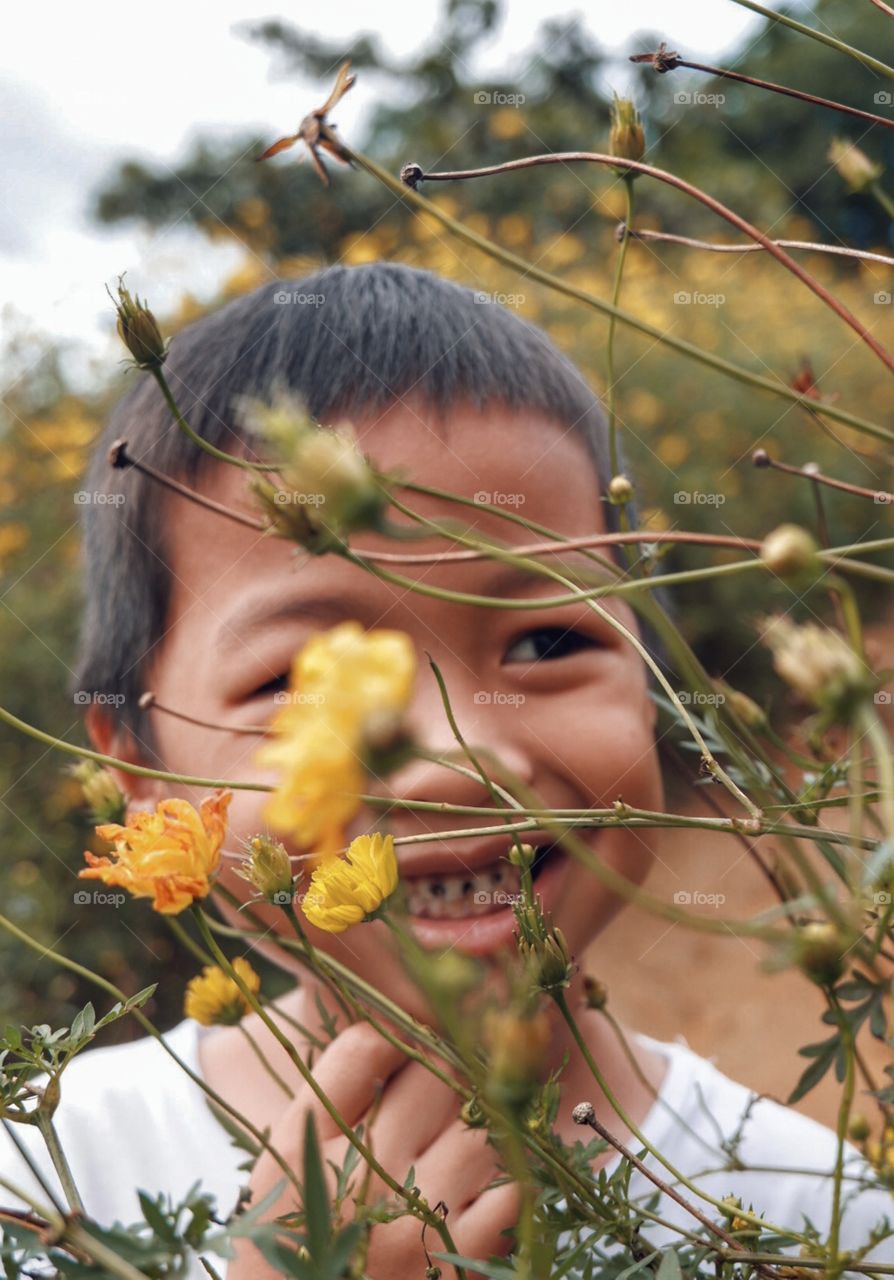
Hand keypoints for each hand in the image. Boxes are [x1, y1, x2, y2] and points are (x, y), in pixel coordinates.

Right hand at [227, 1021, 519, 1279]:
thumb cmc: (290, 1247)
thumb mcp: (287, 1167)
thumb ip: (328, 1096)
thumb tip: (386, 1033)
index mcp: (306, 1147)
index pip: (367, 1046)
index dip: (394, 1037)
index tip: (401, 1051)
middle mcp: (361, 1177)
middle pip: (434, 1075)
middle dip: (442, 1073)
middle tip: (438, 1093)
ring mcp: (416, 1221)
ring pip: (478, 1124)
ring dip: (476, 1124)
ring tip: (459, 1139)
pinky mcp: (458, 1265)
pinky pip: (510, 1192)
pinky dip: (506, 1182)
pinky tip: (483, 1188)